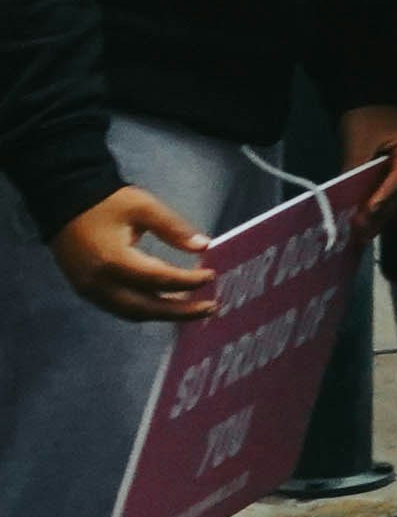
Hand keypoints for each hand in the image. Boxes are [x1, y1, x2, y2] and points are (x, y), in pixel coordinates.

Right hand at [47, 187, 213, 322]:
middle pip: (145, 308)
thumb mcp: (144, 207)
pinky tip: (166, 304)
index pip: (158, 279)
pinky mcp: (87, 290)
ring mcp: (90, 290)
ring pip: (132, 313)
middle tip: (210, 307)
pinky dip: (145, 309)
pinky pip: (119, 308)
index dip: (187, 281)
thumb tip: (204, 246)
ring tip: (193, 309)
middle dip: (180, 311)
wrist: (65, 203)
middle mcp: (100, 283)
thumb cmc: (108, 203)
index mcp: (114, 261)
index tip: (211, 276)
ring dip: (164, 314)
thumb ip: (174, 228)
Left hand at [335, 103, 396, 222]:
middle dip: (380, 213)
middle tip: (362, 232)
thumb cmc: (366, 116)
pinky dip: (378, 206)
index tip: (367, 215)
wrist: (366, 96)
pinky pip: (390, 191)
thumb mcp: (359, 140)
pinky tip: (368, 222)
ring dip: (379, 214)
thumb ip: (356, 167)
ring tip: (363, 235)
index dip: (383, 197)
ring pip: (396, 196)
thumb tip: (345, 196)